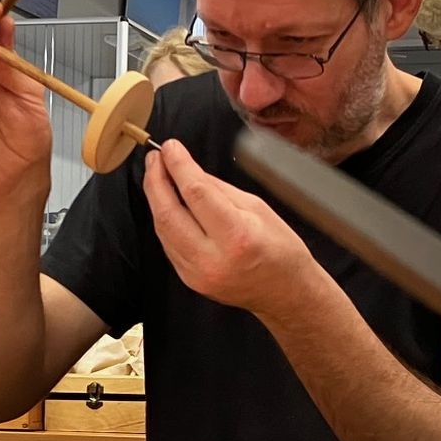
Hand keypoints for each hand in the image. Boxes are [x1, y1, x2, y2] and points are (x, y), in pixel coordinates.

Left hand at [142, 139, 317, 316]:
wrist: (285, 293)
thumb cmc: (280, 249)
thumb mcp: (257, 208)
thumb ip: (219, 190)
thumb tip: (189, 170)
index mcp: (237, 236)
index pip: (196, 193)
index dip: (179, 166)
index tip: (171, 148)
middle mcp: (213, 257)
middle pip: (169, 213)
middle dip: (156, 181)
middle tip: (155, 158)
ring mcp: (197, 273)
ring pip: (163, 229)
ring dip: (155, 199)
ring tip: (157, 175)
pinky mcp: (190, 280)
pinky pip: (168, 244)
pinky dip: (165, 220)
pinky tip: (166, 203)